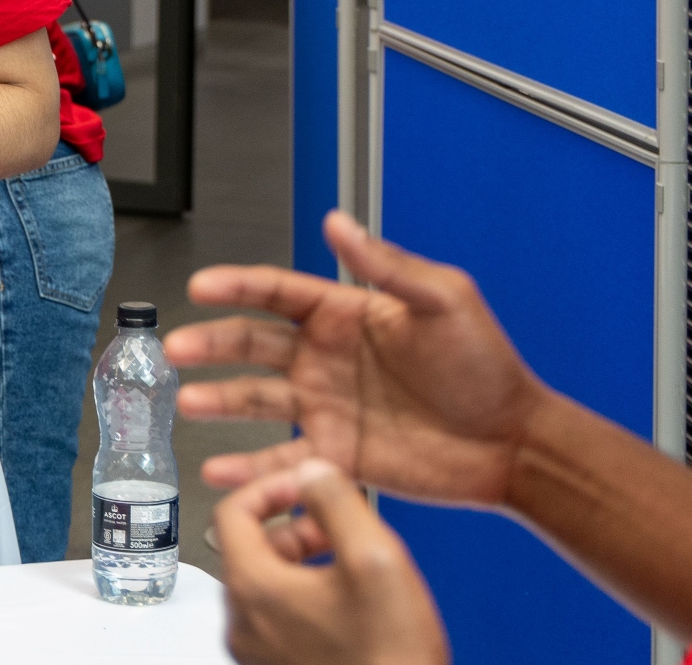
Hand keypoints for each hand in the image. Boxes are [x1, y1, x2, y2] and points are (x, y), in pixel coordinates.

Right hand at [165, 210, 547, 506]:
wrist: (514, 442)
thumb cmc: (488, 367)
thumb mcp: (444, 301)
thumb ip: (386, 265)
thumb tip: (337, 222)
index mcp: (346, 315)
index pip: (277, 293)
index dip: (236, 286)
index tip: (202, 286)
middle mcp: (326, 359)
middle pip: (251, 344)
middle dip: (210, 344)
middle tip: (177, 348)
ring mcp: (327, 407)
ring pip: (255, 400)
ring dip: (218, 401)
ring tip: (188, 403)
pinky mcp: (337, 455)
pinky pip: (282, 457)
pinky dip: (250, 466)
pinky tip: (221, 469)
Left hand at [216, 460, 448, 664]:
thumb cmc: (390, 657)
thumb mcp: (375, 558)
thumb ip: (337, 502)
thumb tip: (311, 471)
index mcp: (253, 588)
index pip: (233, 512)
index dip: (272, 487)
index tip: (308, 487)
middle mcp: (243, 623)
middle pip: (252, 548)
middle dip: (296, 527)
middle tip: (340, 529)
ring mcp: (258, 653)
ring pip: (268, 584)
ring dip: (303, 562)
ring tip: (352, 566)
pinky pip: (280, 619)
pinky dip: (306, 598)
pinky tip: (350, 606)